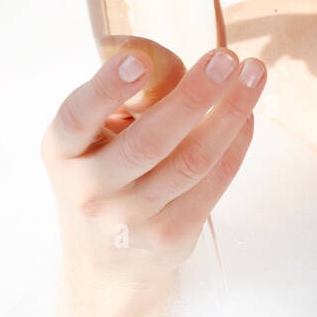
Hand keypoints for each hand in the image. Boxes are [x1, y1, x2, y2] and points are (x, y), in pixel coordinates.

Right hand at [41, 45, 265, 316]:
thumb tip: (177, 59)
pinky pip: (212, 184)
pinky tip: (248, 113)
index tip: (137, 59)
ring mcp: (130, 219)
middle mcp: (89, 188)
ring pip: (190, 162)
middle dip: (193, 95)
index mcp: (64, 150)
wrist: (107, 259)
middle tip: (226, 57)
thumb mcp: (96, 133)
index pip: (78, 118)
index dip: (106, 89)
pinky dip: (236, 144)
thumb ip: (130, 93)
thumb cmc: (106, 170)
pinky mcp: (169, 236)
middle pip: (148, 142)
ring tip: (253, 74)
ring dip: (229, 113)